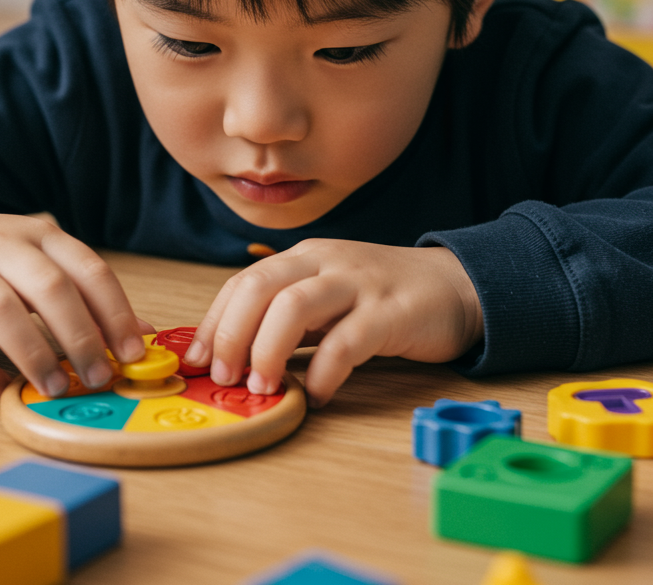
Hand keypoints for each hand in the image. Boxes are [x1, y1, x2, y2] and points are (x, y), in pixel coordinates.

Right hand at [0, 209, 148, 399]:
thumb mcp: (42, 262)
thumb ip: (87, 295)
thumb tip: (144, 334)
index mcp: (41, 235)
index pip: (89, 270)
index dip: (116, 313)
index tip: (131, 353)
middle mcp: (1, 246)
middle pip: (50, 287)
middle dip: (80, 337)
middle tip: (97, 378)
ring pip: (1, 311)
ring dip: (34, 355)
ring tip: (54, 388)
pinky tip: (0, 389)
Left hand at [182, 240, 482, 407]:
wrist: (457, 287)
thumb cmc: (385, 299)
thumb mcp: (328, 298)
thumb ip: (289, 320)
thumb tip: (235, 357)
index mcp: (304, 259)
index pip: (242, 283)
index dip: (213, 323)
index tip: (195, 362)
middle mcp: (326, 264)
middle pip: (259, 287)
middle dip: (231, 334)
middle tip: (224, 377)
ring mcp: (359, 284)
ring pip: (294, 306)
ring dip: (268, 350)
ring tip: (264, 388)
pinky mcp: (392, 312)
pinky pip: (348, 341)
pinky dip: (324, 371)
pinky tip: (318, 393)